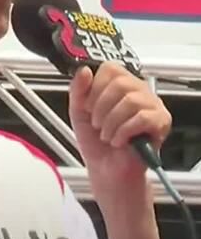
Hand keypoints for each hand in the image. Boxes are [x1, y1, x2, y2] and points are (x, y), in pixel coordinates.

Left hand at [69, 63, 171, 188]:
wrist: (106, 170)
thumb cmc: (97, 144)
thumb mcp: (79, 113)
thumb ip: (78, 90)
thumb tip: (83, 71)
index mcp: (120, 85)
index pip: (110, 68)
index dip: (95, 88)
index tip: (89, 107)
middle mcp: (138, 91)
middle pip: (120, 83)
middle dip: (102, 108)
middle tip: (99, 124)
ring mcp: (152, 105)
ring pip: (131, 100)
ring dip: (112, 122)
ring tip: (108, 135)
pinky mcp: (161, 122)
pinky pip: (143, 117)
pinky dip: (124, 132)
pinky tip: (120, 140)